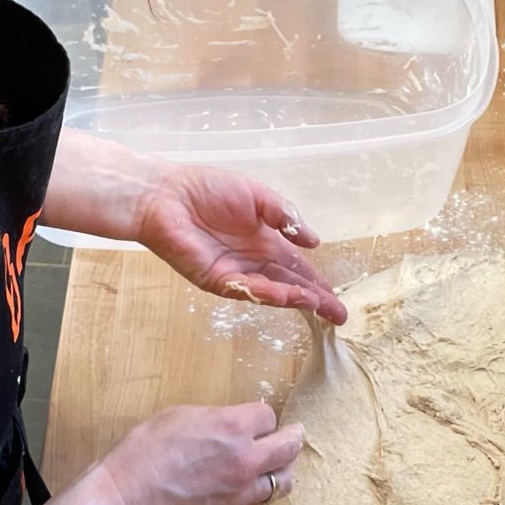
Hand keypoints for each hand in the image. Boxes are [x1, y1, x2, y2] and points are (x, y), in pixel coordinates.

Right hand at [99, 401, 303, 504]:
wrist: (130, 498)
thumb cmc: (146, 451)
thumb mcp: (180, 416)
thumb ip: (216, 418)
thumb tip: (233, 423)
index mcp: (233, 427)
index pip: (268, 417)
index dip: (261, 417)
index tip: (256, 420)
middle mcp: (247, 459)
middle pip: (289, 448)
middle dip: (291, 438)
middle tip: (293, 434)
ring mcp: (243, 492)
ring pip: (283, 481)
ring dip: (282, 470)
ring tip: (277, 465)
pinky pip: (263, 504)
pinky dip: (263, 493)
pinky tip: (255, 488)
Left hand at [129, 160, 348, 323]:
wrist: (165, 195)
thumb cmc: (206, 189)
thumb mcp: (258, 195)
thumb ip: (285, 216)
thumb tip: (314, 241)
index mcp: (264, 240)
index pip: (296, 267)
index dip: (317, 282)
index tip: (337, 296)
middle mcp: (253, 261)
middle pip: (290, 286)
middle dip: (315, 300)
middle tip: (339, 316)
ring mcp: (236, 273)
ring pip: (273, 291)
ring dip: (297, 300)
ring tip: (320, 306)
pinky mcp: (216, 280)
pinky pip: (247, 289)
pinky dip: (269, 293)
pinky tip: (289, 296)